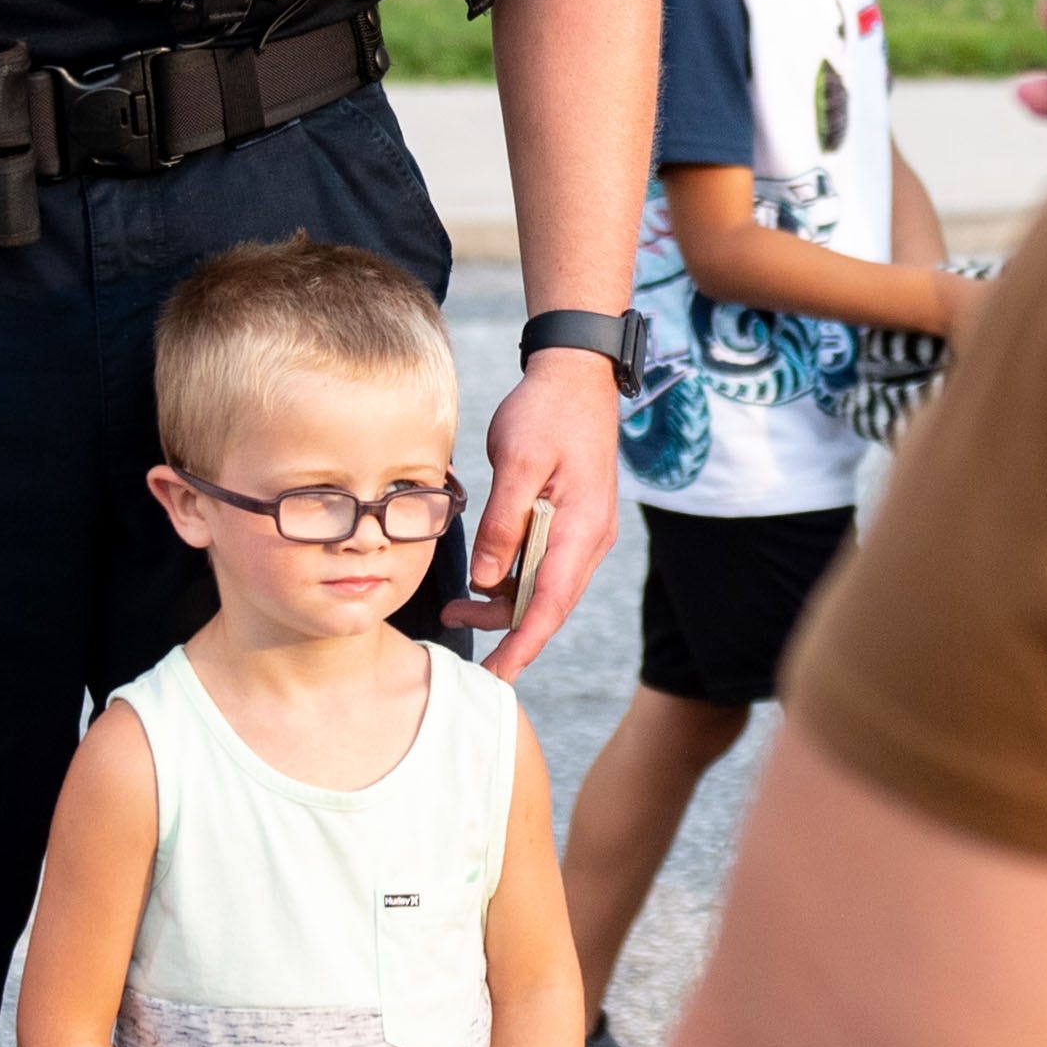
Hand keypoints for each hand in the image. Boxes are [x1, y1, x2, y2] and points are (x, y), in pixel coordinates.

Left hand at [456, 349, 618, 679]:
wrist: (576, 372)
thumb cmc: (547, 410)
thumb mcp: (517, 461)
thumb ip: (502, 523)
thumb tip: (485, 579)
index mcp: (582, 528)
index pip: (552, 604)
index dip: (523, 643)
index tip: (498, 674)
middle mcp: (590, 538)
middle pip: (549, 603)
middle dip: (508, 630)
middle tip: (461, 640)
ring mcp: (584, 530)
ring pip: (545, 586)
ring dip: (505, 603)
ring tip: (456, 608)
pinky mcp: (572, 520)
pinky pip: (544, 564)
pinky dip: (514, 578)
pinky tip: (483, 576)